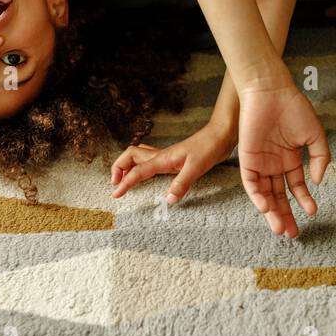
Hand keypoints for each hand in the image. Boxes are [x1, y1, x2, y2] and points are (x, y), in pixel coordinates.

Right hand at [110, 121, 235, 201]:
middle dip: (118, 168)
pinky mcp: (172, 158)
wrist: (219, 135)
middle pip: (130, 156)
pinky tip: (144, 174)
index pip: (137, 171)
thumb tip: (168, 200)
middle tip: (116, 184)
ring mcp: (166, 156)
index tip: (116, 195)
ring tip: (123, 178)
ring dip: (127, 165)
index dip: (125, 183)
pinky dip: (139, 165)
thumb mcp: (196, 167)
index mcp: (163, 159)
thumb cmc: (208, 148)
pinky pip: (148, 159)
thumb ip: (182, 183)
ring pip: (137, 155)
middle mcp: (161, 156)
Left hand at [236, 84, 330, 237]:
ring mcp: (260, 162)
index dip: (303, 201)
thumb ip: (321, 157)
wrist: (271, 91)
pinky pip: (251, 182)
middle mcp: (274, 164)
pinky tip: (267, 208)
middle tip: (292, 234)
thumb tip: (318, 181)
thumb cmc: (293, 107)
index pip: (296, 187)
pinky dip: (258, 196)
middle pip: (279, 196)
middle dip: (285, 216)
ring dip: (272, 212)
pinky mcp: (247, 158)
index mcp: (290, 158)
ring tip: (280, 228)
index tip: (313, 213)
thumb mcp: (315, 135)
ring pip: (265, 194)